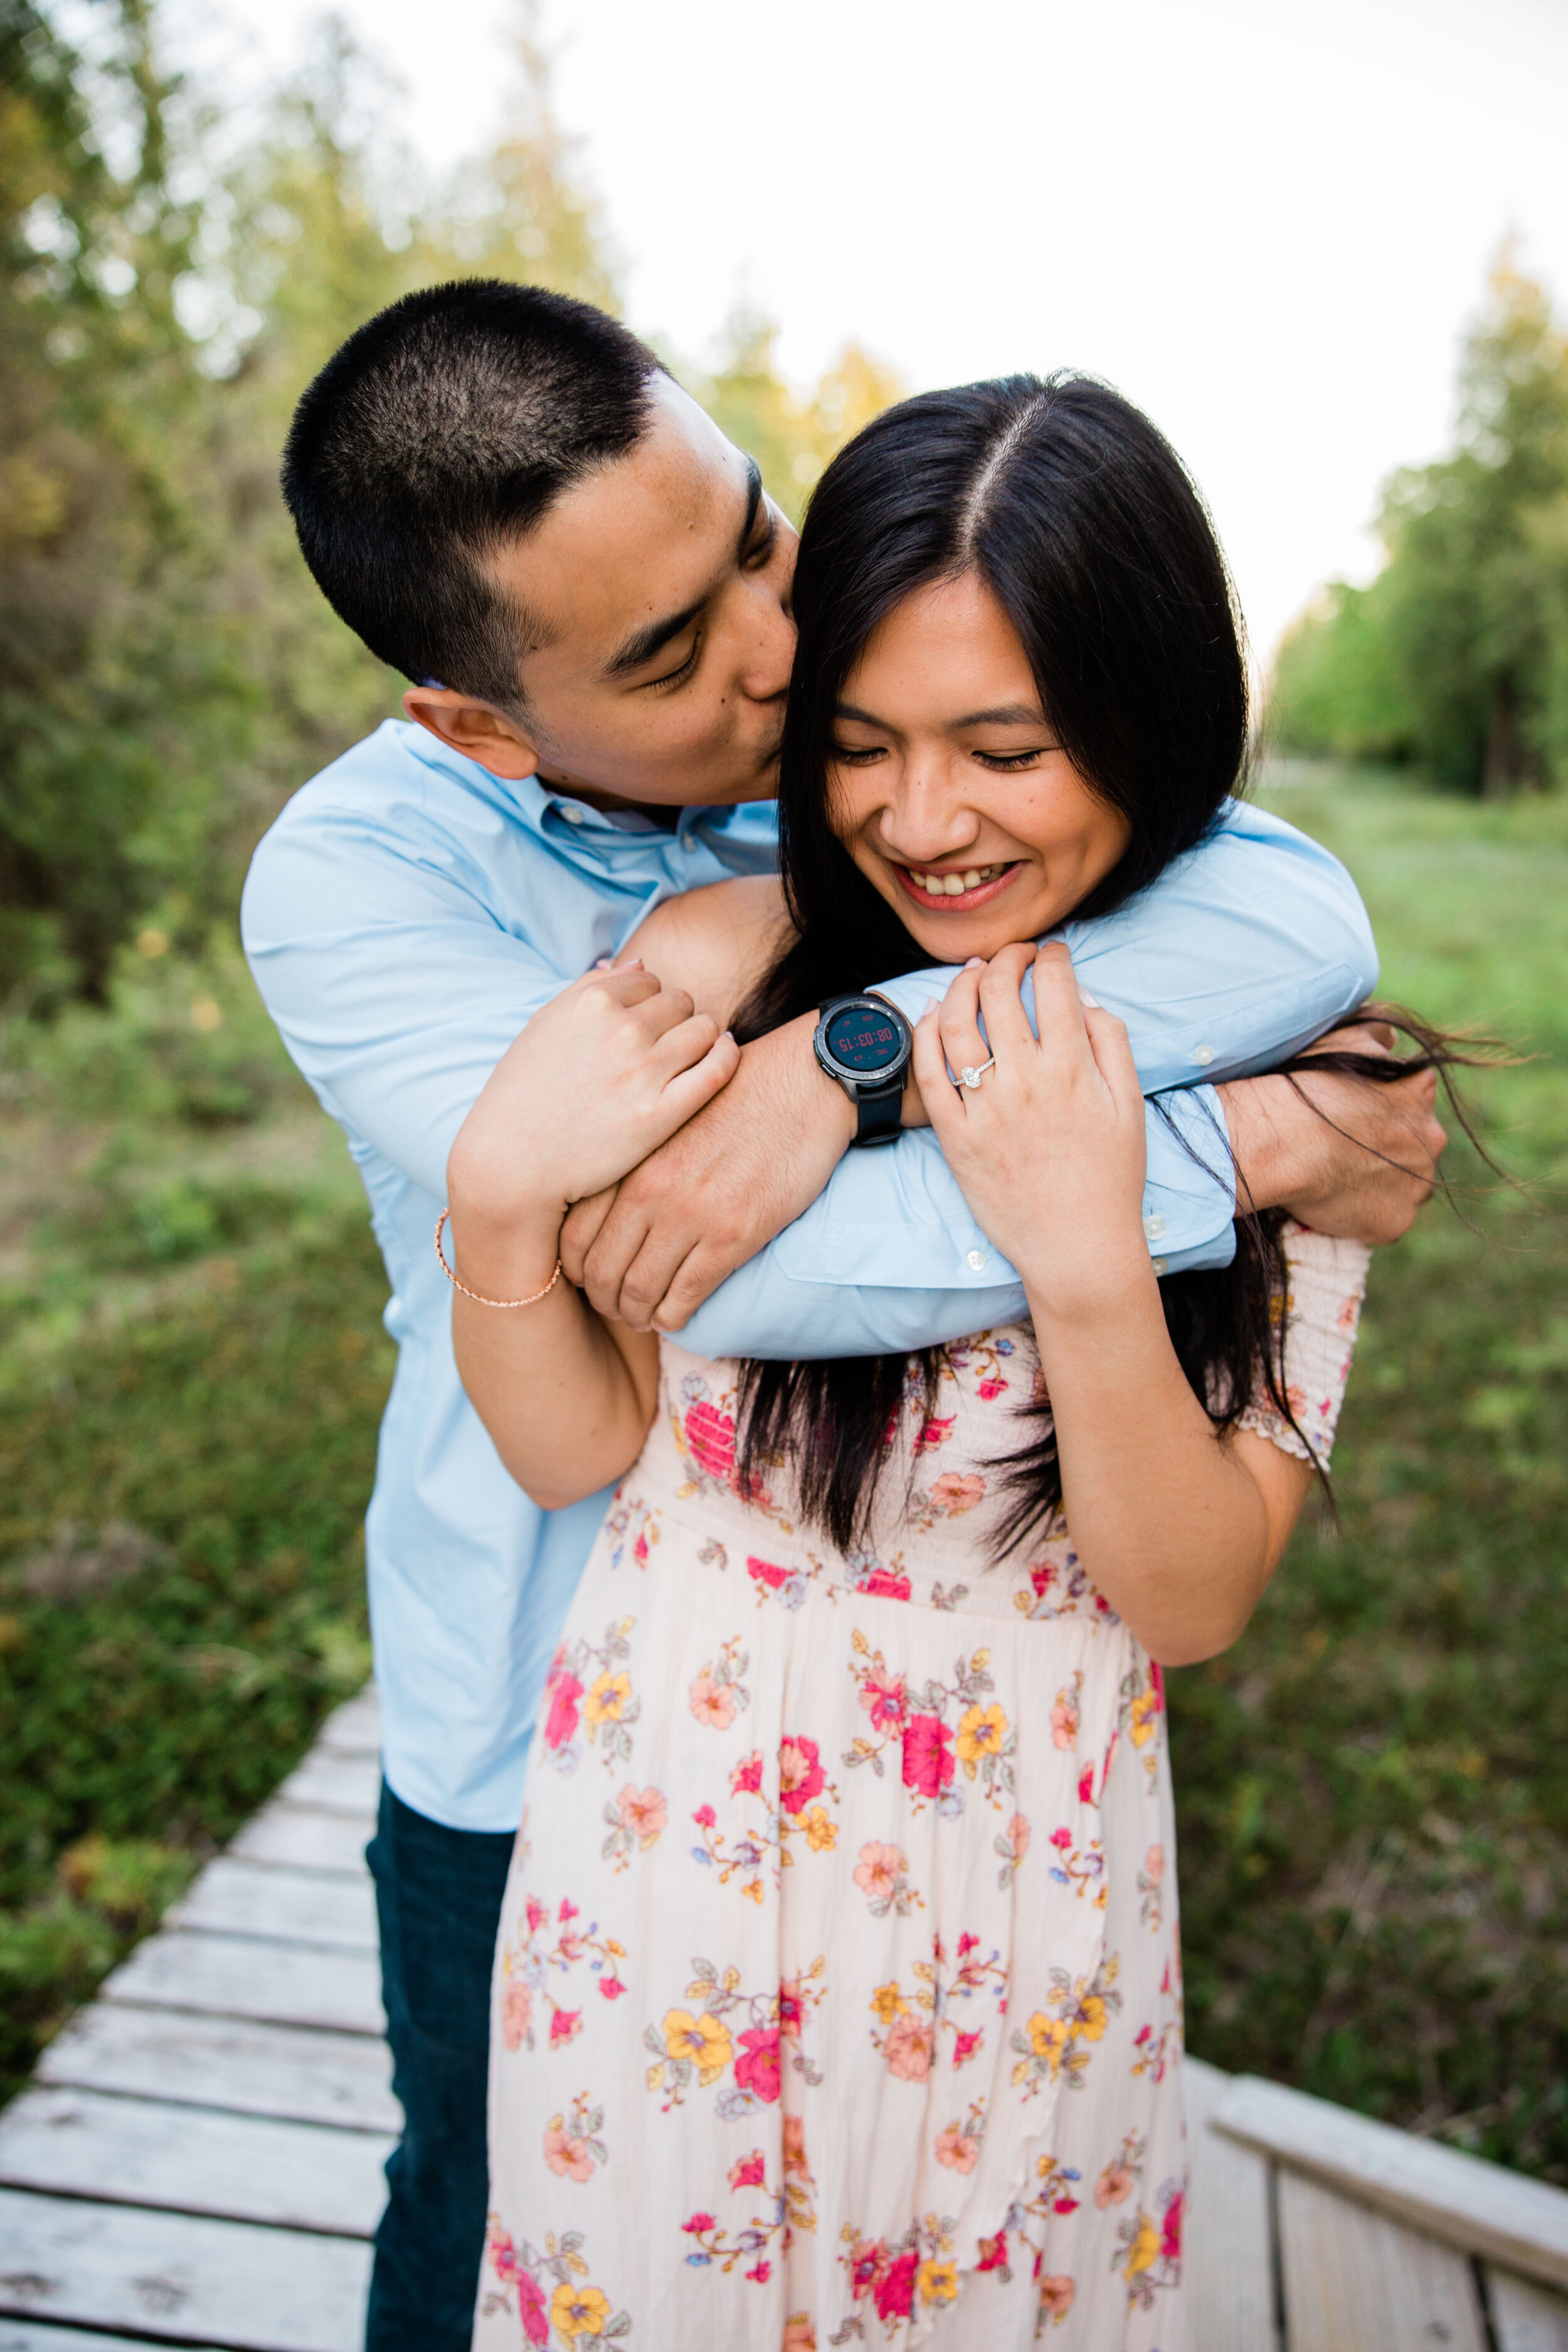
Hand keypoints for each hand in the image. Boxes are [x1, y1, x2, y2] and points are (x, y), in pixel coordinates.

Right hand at [446, 964, 737, 1295]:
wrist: (510, 1165)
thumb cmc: (523, 1095)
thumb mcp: (543, 1026)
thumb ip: (590, 987)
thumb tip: (642, 962)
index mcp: (591, 1001)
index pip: (651, 980)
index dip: (649, 1004)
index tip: (641, 1029)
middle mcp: (621, 1029)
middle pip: (681, 1003)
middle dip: (675, 1021)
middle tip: (660, 1052)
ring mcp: (643, 1071)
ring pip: (704, 1029)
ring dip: (701, 1040)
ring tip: (685, 1062)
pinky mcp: (661, 1113)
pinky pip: (717, 1068)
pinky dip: (726, 1056)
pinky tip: (721, 1058)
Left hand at [560, 1011, 856, 1328]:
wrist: (801, 1083)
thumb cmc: (737, 1097)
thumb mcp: (667, 1118)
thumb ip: (636, 1159)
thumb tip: (612, 1205)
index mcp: (628, 1159)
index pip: (572, 1235)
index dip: (575, 1269)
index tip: (588, 1280)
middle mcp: (648, 1189)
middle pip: (600, 1271)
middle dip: (603, 1301)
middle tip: (615, 1309)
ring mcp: (688, 1214)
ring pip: (639, 1292)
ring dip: (637, 1315)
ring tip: (644, 1318)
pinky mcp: (731, 1235)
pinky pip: (685, 1296)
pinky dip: (674, 1317)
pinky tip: (676, 1317)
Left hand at [913, 942, 1151, 1325]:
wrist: (1078, 1247)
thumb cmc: (1110, 1178)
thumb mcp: (1130, 1105)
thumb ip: (1111, 1043)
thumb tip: (1082, 996)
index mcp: (1073, 1069)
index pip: (1055, 984)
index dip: (1053, 956)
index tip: (1053, 954)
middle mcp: (1024, 1081)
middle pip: (999, 991)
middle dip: (1006, 958)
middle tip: (1013, 956)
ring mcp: (984, 1108)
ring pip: (955, 1022)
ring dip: (960, 985)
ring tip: (972, 975)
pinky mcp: (955, 1136)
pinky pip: (927, 1073)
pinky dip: (925, 1033)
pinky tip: (933, 1015)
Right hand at [1220, 1018, 1446, 1243]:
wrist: (1282, 1140)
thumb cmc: (1307, 1084)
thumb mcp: (1344, 1035)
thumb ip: (1377, 1033)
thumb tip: (1392, 1040)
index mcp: (1420, 1088)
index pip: (1412, 1098)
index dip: (1380, 1106)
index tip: (1350, 1113)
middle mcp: (1431, 1137)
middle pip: (1415, 1144)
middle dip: (1387, 1146)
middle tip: (1343, 1147)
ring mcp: (1417, 1183)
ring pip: (1406, 1184)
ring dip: (1381, 1181)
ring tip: (1337, 1176)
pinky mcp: (1397, 1220)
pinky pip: (1384, 1219)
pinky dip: (1365, 1213)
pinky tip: (1334, 1201)